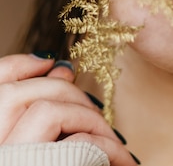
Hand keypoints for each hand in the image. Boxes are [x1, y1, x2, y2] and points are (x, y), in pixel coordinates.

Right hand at [0, 53, 138, 164]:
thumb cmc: (69, 164)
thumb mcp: (52, 143)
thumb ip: (47, 108)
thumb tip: (63, 69)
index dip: (20, 65)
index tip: (50, 60)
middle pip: (16, 95)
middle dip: (62, 90)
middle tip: (96, 107)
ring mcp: (9, 161)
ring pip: (45, 110)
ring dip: (86, 117)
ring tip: (110, 141)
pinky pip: (77, 140)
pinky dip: (105, 144)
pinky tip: (120, 159)